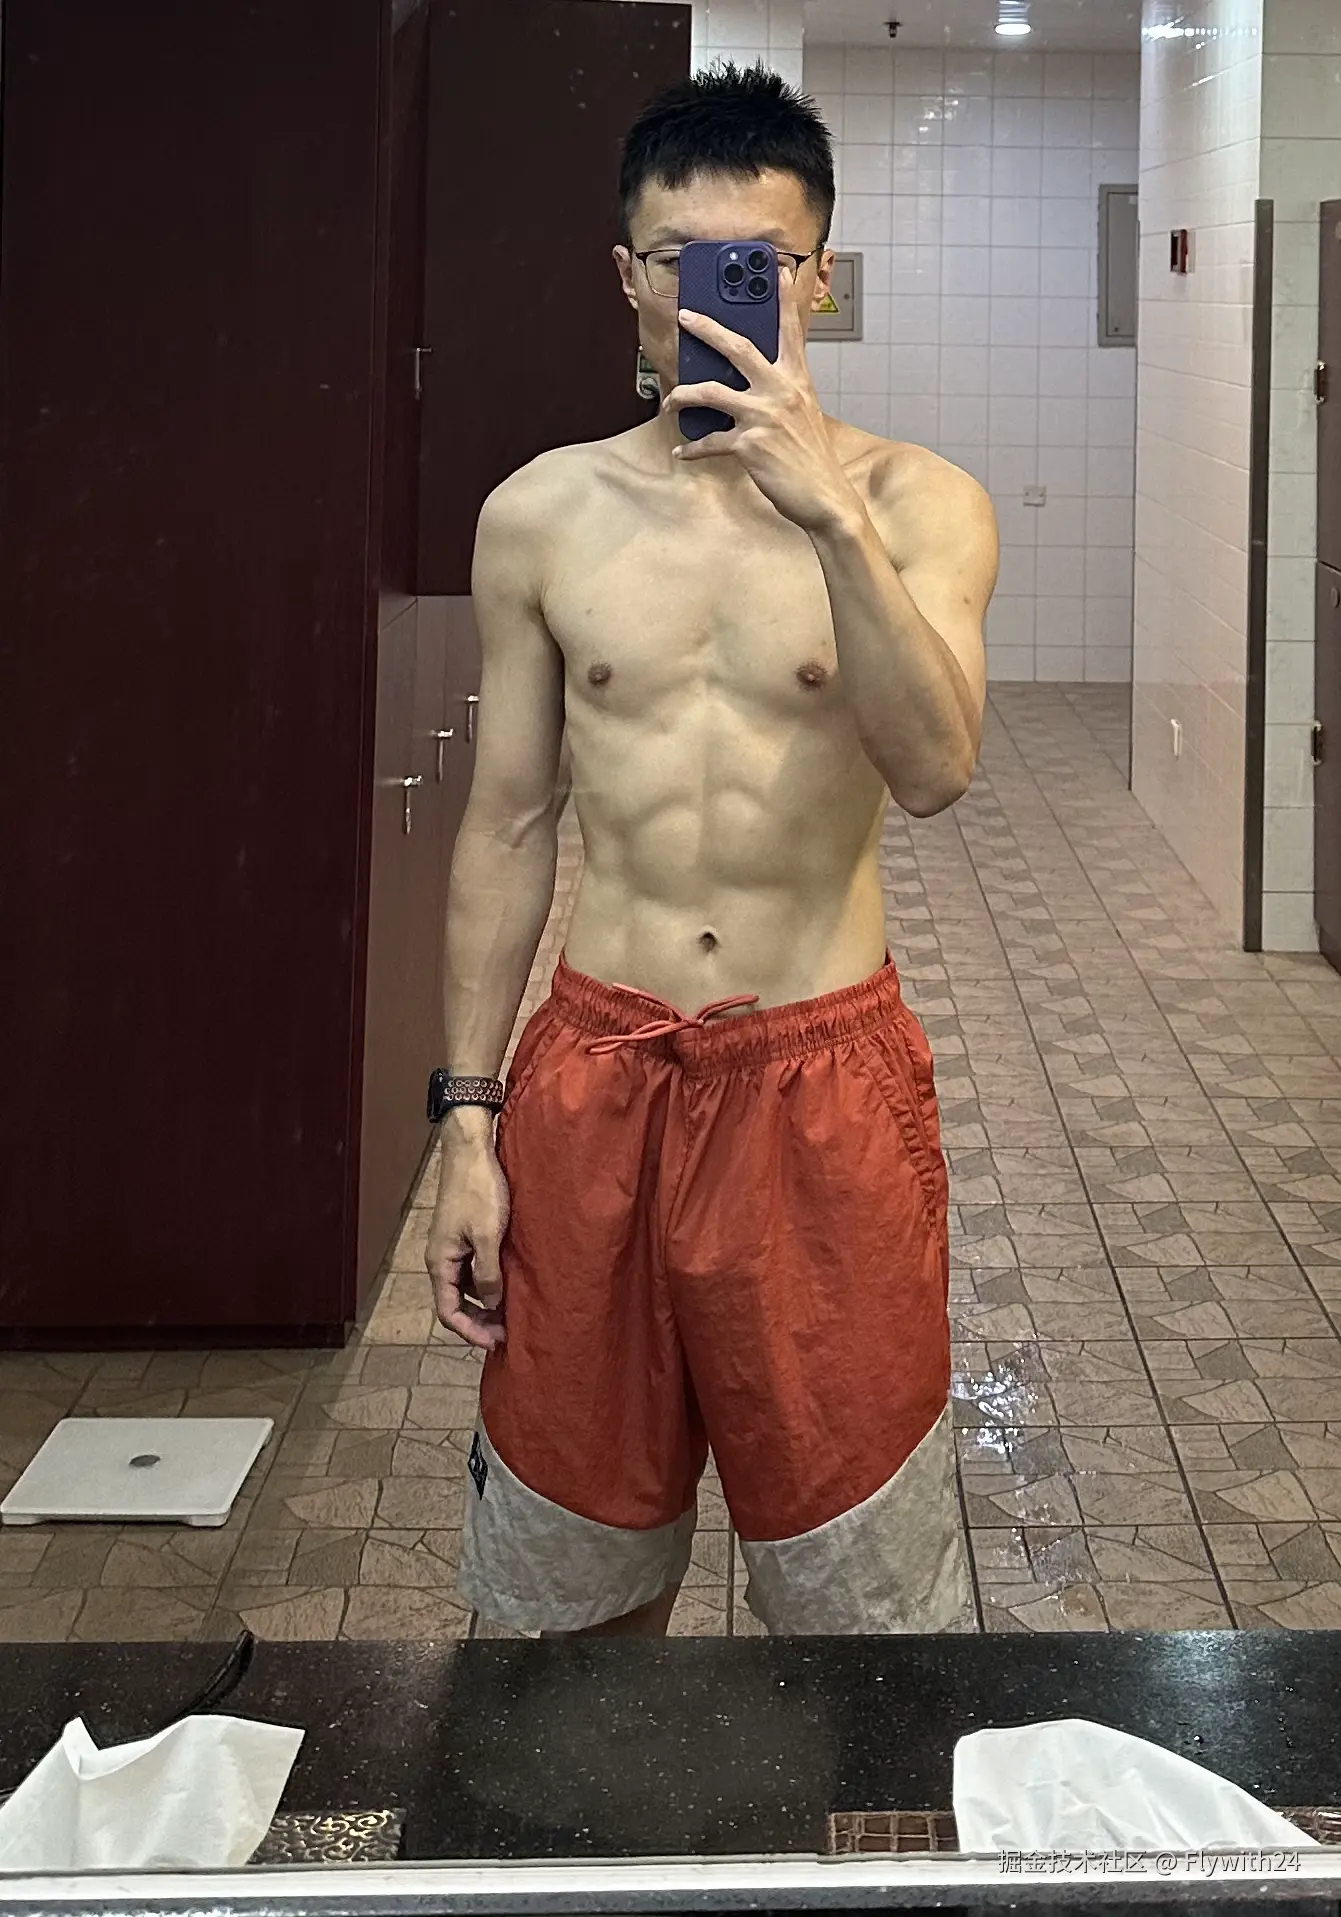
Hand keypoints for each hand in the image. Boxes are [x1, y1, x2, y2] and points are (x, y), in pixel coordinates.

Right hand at [426, 1137, 510, 1350]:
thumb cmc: (479, 1189)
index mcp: (440, 1261)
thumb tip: (492, 1304)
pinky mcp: (463, 1234)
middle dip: (479, 1322)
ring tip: (511, 1312)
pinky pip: (471, 1269)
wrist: (471, 1150)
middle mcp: (441, 1258)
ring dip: (484, 1303)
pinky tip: (507, 1283)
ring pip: (465, 1287)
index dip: (470, 1332)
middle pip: (454, 1303)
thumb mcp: (488, 1234)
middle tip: (507, 1333)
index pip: (447, 1312)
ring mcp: (451, 1246)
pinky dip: (486, 1283)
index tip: (495, 1342)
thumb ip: (488, 1273)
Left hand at [661, 295, 863, 534]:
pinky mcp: (749, 444)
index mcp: (797, 381)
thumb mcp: (804, 416)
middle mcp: (781, 391)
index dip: (782, 300)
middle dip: (707, 328)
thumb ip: (781, 395)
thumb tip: (749, 388)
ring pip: (711, 392)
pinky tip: (682, 451)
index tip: (776, 272)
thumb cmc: (812, 460)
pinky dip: (692, 447)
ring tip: (669, 401)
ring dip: (683, 395)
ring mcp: (763, 415)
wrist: (825, 497)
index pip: (790, 331)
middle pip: (738, 347)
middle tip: (686, 317)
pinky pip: (709, 441)